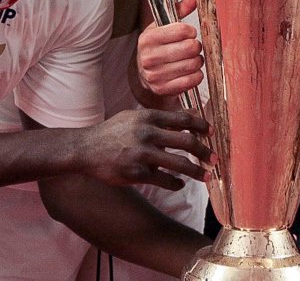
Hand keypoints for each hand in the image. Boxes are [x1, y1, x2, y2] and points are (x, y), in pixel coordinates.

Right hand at [79, 108, 211, 190]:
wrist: (85, 149)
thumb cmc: (112, 132)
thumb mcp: (134, 117)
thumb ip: (160, 117)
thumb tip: (189, 114)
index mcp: (147, 117)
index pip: (183, 119)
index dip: (201, 126)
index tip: (212, 133)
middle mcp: (147, 133)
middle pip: (187, 141)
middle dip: (205, 151)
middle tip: (215, 158)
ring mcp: (141, 154)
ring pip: (179, 163)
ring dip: (196, 171)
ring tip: (206, 176)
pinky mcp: (136, 173)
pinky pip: (164, 179)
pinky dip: (176, 183)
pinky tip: (180, 184)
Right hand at [137, 0, 203, 95]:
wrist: (144, 73)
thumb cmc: (160, 43)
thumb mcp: (167, 23)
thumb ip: (184, 4)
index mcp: (148, 37)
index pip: (182, 31)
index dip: (190, 31)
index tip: (188, 33)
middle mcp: (148, 57)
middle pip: (190, 48)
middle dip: (196, 47)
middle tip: (192, 47)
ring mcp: (154, 75)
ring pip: (193, 65)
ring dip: (197, 61)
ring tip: (190, 59)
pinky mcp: (162, 89)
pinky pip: (192, 81)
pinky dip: (196, 75)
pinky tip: (190, 71)